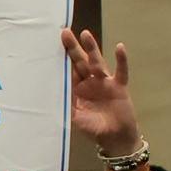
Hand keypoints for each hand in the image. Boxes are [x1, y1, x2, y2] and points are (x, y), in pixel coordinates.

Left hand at [60, 29, 140, 154]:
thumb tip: (48, 98)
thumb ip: (65, 107)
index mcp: (76, 90)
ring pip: (96, 62)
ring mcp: (104, 83)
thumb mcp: (75, 119)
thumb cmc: (93, 129)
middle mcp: (89, 83)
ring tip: (85, 34)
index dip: (60, 59)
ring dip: (91, 48)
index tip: (51, 45)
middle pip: (79, 62)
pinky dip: (121, 60)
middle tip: (64, 32)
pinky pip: (121, 71)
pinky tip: (119, 47)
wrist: (115, 138)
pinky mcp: (119, 86)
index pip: (66, 71)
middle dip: (72, 48)